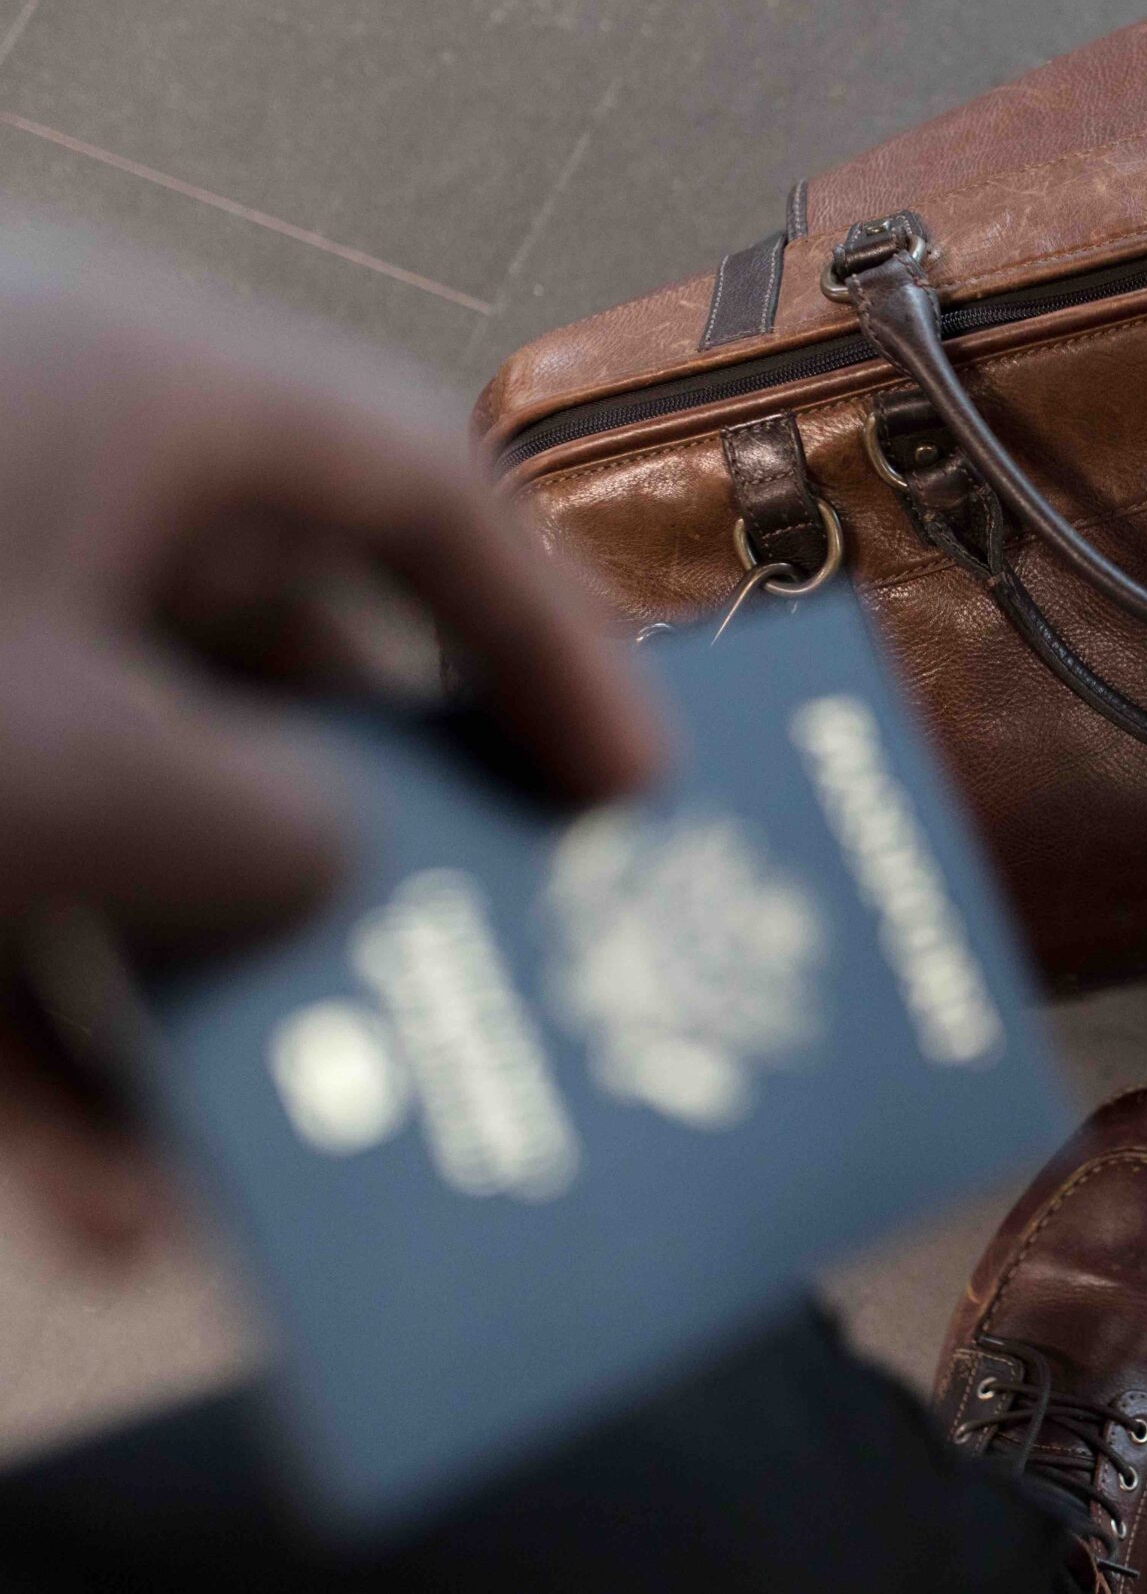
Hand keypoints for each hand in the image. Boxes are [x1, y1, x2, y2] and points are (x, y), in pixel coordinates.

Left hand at [0, 240, 663, 1254]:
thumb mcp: (78, 768)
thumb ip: (270, 827)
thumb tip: (323, 868)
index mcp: (139, 393)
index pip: (420, 496)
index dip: (553, 651)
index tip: (636, 801)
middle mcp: (39, 481)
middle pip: (276, 671)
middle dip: (369, 862)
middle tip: (482, 976)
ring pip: (112, 812)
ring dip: (195, 998)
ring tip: (283, 1159)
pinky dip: (24, 1036)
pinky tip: (76, 1203)